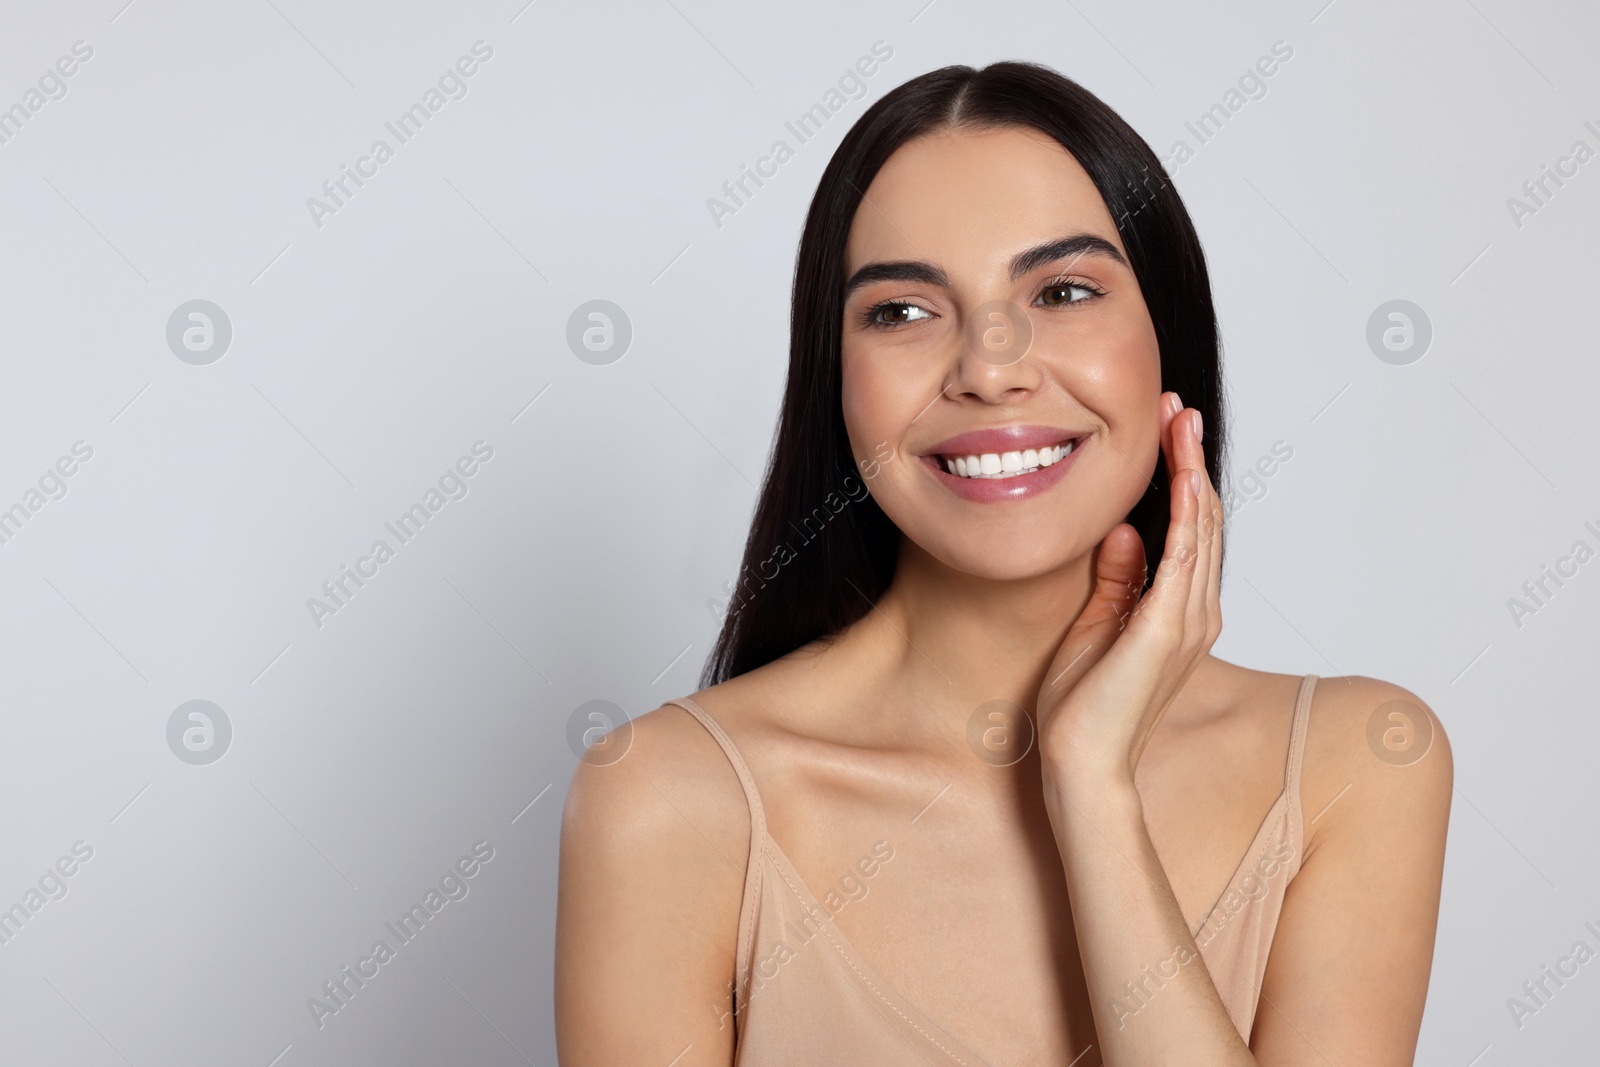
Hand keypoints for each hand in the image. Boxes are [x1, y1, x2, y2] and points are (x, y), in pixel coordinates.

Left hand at [1035, 391, 1223, 788]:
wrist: (1081, 764)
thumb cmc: (1083, 708)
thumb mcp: (1095, 626)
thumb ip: (1116, 579)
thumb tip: (1123, 530)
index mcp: (1178, 613)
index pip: (1189, 531)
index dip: (1182, 478)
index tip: (1166, 432)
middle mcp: (1195, 614)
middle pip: (1203, 520)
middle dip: (1189, 460)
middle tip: (1176, 410)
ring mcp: (1186, 622)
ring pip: (1201, 530)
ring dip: (1191, 472)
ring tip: (1180, 423)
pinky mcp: (1165, 631)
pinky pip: (1184, 561)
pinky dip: (1187, 515)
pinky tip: (1186, 478)